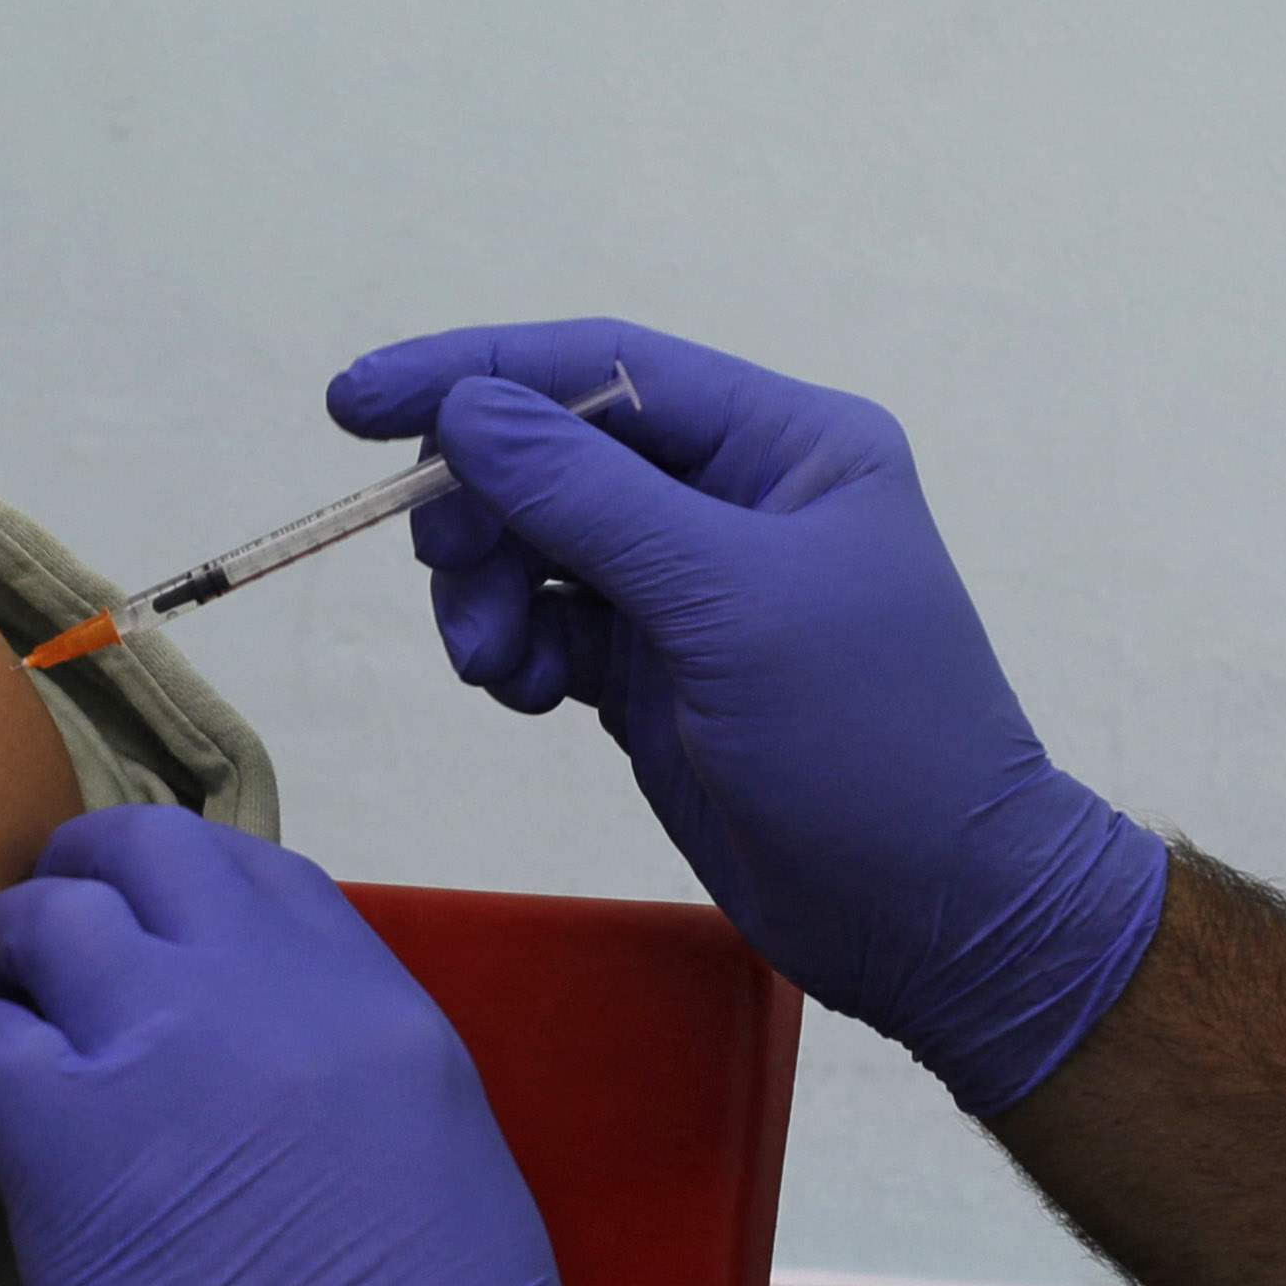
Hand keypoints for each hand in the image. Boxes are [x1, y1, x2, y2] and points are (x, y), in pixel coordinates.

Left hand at [0, 807, 610, 1285]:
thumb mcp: (437, 1144)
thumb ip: (345, 1057)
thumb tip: (261, 1037)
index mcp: (371, 994)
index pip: (252, 871)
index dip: (183, 889)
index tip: (150, 926)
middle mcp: (266, 989)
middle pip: (142, 856)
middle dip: (85, 882)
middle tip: (53, 944)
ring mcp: (163, 1047)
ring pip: (49, 924)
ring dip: (17, 958)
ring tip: (8, 1013)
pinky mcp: (68, 1137)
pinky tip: (2, 1120)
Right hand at [328, 320, 1169, 1111]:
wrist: (934, 919)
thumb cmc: (866, 740)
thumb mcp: (728, 603)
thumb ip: (588, 498)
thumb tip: (466, 408)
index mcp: (785, 443)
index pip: (602, 367)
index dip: (473, 372)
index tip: (352, 404)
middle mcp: (736, 495)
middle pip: (554, 452)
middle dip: (482, 508)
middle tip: (448, 578)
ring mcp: (692, 586)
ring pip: (535, 542)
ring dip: (488, 591)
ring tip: (492, 665)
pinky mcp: (655, 669)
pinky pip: (545, 625)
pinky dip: (512, 652)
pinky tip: (522, 697)